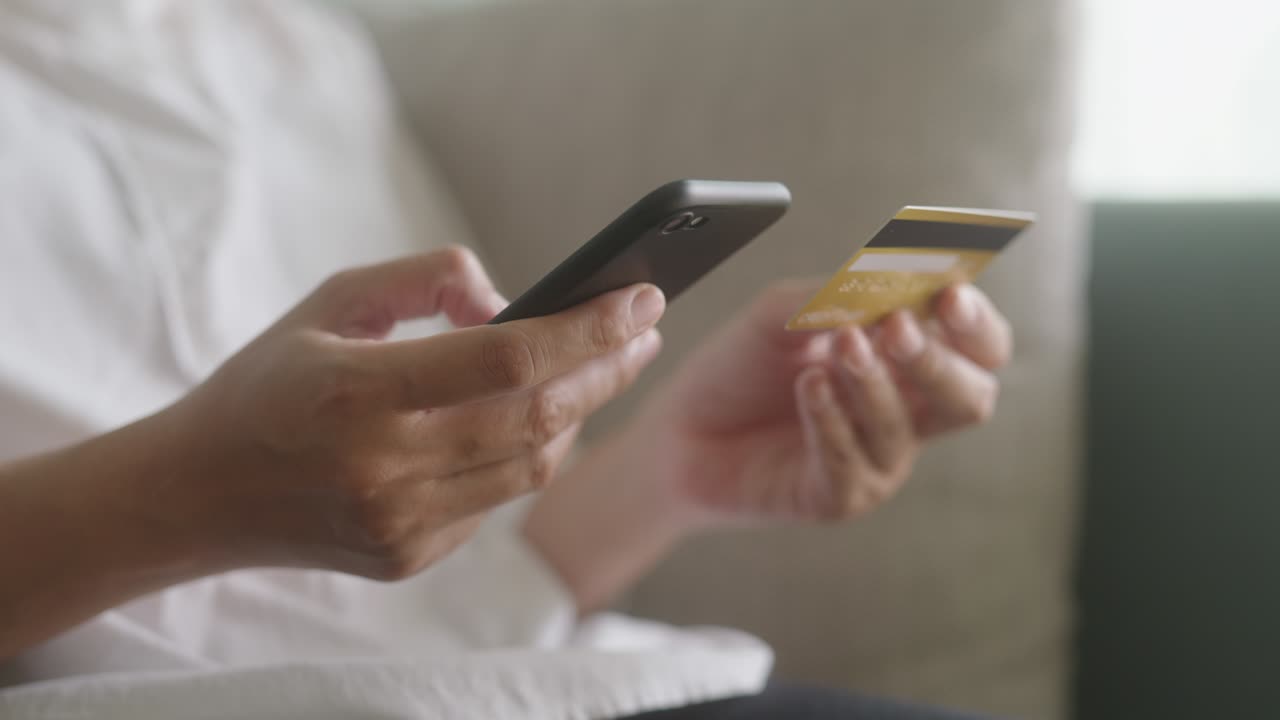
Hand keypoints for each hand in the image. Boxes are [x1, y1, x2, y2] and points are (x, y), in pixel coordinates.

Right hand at [163, 248, 664, 579]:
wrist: (199, 493)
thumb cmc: (270, 383)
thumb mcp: (331, 302)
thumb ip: (425, 279)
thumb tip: (510, 300)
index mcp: (358, 391)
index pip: (509, 359)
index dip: (588, 329)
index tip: (642, 298)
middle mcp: (384, 468)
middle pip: (540, 419)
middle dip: (607, 370)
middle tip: (643, 331)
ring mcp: (401, 523)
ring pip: (532, 467)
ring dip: (576, 414)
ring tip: (598, 370)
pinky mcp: (409, 557)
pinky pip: (496, 499)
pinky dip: (524, 453)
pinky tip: (530, 420)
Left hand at [637, 279, 1009, 526]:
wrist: (678, 430)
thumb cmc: (740, 368)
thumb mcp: (781, 314)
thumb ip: (834, 296)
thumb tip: (886, 284)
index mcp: (908, 361)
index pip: (980, 346)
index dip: (975, 322)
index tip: (949, 293)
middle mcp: (907, 414)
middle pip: (972, 396)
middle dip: (937, 359)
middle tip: (893, 329)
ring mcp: (879, 461)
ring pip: (906, 428)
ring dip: (871, 384)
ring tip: (829, 353)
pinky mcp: (841, 498)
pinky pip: (854, 463)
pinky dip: (830, 420)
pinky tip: (805, 388)